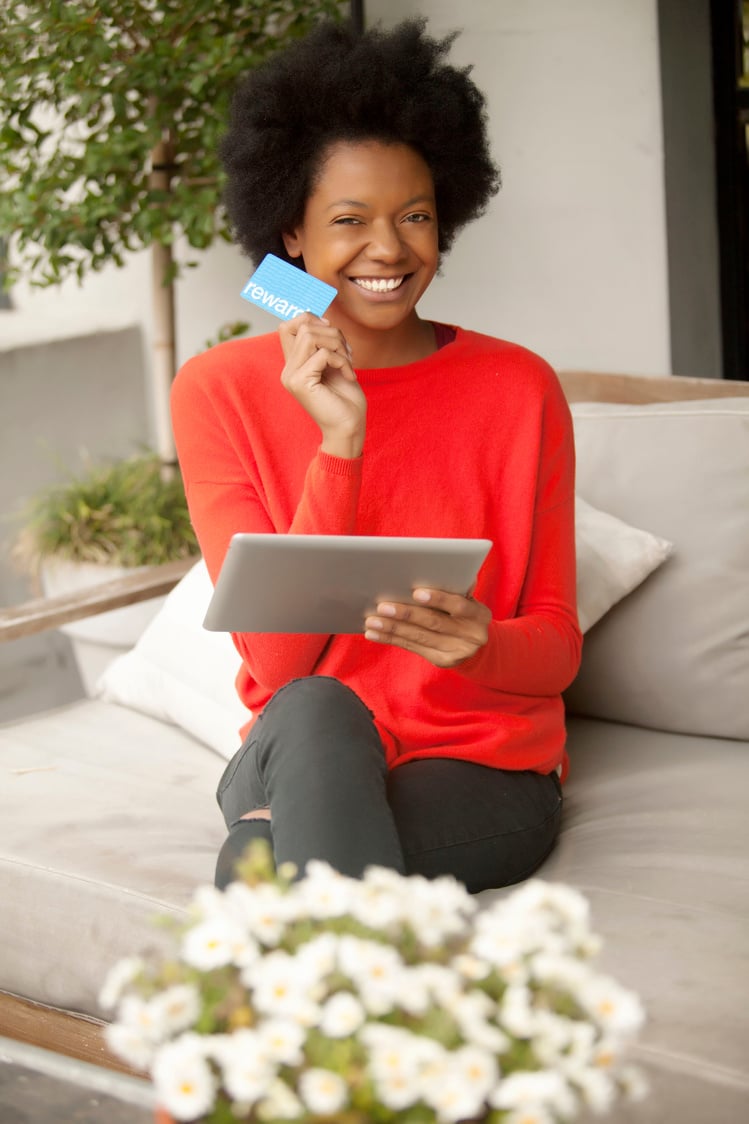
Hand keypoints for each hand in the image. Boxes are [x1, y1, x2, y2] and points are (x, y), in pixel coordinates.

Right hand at [279, 313, 365, 457]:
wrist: (350, 428)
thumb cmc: (346, 398)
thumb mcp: (335, 363)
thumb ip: (324, 343)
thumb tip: (322, 318)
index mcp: (293, 364)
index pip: (287, 325)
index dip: (310, 319)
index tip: (332, 333)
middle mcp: (288, 369)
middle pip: (303, 325)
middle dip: (332, 333)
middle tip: (347, 353)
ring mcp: (291, 376)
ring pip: (310, 335)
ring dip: (338, 345)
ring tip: (348, 363)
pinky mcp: (300, 382)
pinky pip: (323, 353)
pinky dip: (341, 360)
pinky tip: (349, 375)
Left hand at [364, 588, 490, 667]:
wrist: (478, 645)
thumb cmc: (464, 611)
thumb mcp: (467, 600)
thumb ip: (454, 588)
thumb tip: (435, 569)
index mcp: (479, 615)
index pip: (459, 606)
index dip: (438, 599)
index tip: (416, 592)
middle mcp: (472, 636)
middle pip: (434, 623)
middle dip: (406, 614)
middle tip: (382, 606)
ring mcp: (457, 651)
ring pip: (419, 637)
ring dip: (392, 628)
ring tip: (372, 621)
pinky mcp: (443, 661)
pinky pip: (413, 648)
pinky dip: (391, 639)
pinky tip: (374, 634)